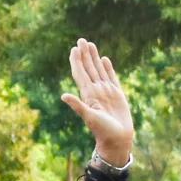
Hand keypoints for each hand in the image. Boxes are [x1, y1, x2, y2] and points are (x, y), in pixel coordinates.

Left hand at [61, 38, 133, 164]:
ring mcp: (106, 92)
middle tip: (81, 40)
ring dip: (94, 58)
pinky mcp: (117, 95)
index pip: (80, 74)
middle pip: (88, 69)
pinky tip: (105, 59)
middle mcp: (96, 91)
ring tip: (90, 44)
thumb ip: (77, 105)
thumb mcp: (89, 117)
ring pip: (99, 70)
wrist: (117, 140)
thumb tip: (63, 96)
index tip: (74, 48)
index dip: (76, 61)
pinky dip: (108, 68)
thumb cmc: (103, 131)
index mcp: (88, 94)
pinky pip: (111, 77)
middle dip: (84, 55)